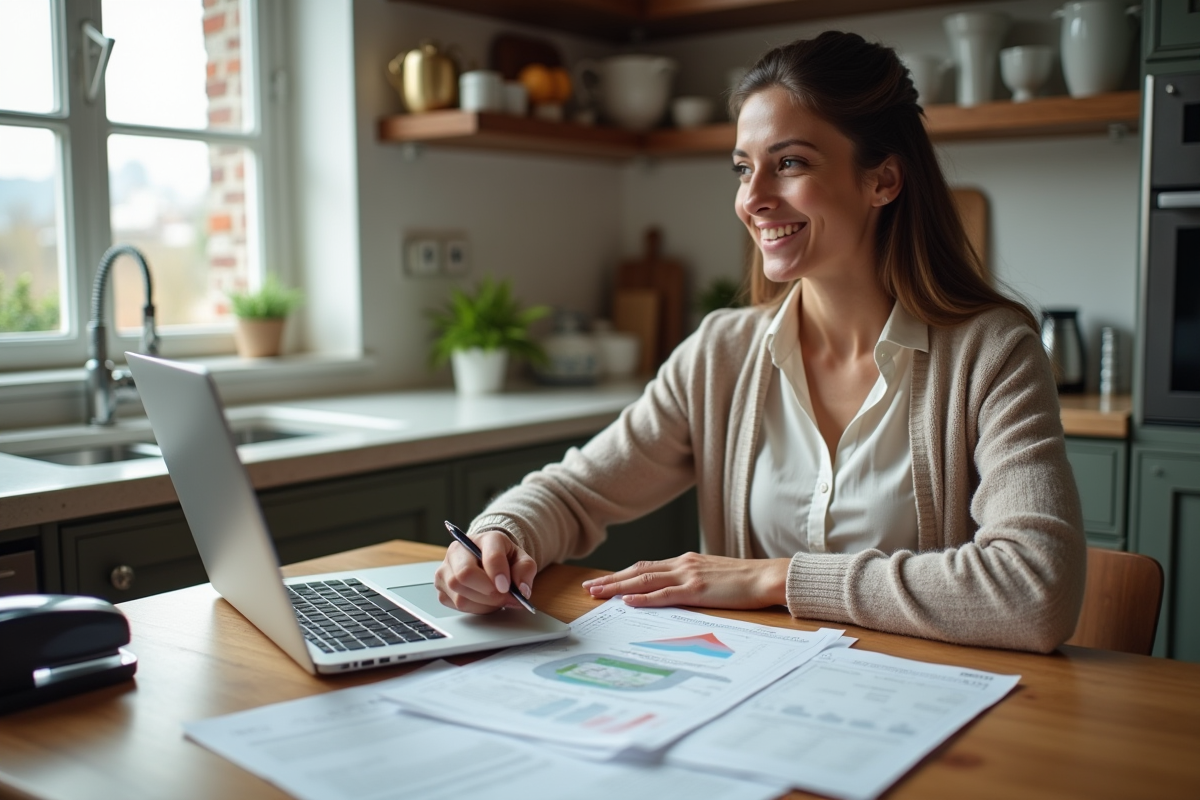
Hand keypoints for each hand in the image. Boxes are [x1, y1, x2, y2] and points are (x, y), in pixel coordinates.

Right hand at [434, 530, 536, 613]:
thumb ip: (525, 571)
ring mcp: (445, 568)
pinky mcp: (440, 586)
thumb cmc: (504, 560)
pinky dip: (474, 608)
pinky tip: (483, 601)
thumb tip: (522, 591)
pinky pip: (455, 604)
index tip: (506, 587)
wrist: (487, 560)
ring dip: (483, 603)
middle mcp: (458, 550)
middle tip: (504, 598)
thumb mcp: (522, 560)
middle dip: (488, 593)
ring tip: (496, 599)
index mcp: (484, 539)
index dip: (498, 573)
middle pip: (465, 575)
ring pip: (460, 594)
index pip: (489, 554)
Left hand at [581, 552, 790, 609]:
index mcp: (687, 562)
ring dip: (618, 587)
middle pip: (639, 571)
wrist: (767, 577)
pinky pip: (664, 595)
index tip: (605, 581)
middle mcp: (683, 564)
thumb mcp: (714, 577)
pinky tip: (628, 601)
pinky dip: (643, 597)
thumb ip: (694, 581)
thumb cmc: (746, 581)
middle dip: (612, 580)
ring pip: (645, 580)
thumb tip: (678, 592)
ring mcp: (689, 576)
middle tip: (589, 588)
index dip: (623, 574)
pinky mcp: (697, 591)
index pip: (647, 566)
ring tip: (598, 594)